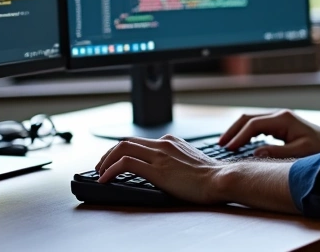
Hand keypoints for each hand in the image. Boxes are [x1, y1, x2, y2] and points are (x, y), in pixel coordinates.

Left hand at [95, 135, 225, 204]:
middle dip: (108, 153)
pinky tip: (105, 179)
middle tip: (100, 166)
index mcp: (171, 142)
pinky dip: (110, 170)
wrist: (220, 180)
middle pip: (126, 141)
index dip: (122, 151)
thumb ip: (176, 161)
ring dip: (105, 160)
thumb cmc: (210, 177)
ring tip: (99, 172)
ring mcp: (159, 155)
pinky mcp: (157, 169)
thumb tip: (166, 171)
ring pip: (122, 148)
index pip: (139, 141)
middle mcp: (164, 144)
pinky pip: (125, 164)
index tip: (114, 161)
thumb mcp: (190, 163)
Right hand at [219, 109, 319, 157]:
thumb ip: (276, 153)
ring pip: (251, 121)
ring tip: (226, 145)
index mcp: (282, 119)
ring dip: (237, 131)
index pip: (253, 125)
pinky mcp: (280, 125)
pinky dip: (246, 133)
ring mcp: (279, 119)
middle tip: (220, 146)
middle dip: (232, 131)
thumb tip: (255, 154)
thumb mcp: (299, 152)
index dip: (239, 137)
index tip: (228, 149)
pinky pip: (257, 126)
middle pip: (247, 118)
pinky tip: (241, 144)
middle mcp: (279, 116)